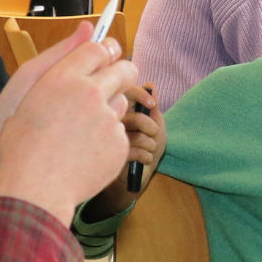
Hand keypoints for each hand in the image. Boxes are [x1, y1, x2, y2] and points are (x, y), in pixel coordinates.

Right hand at [0, 35, 138, 219]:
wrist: (34, 189)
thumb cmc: (21, 143)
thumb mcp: (28, 93)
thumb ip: (61, 58)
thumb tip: (87, 28)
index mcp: (63, 78)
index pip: (98, 48)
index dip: (105, 49)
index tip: (107, 54)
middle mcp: (90, 93)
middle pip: (124, 69)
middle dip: (122, 72)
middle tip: (115, 81)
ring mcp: (108, 120)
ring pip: (123, 103)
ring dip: (111, 110)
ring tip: (83, 130)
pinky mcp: (119, 144)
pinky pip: (120, 134)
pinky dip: (108, 140)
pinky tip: (86, 153)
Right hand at [80, 82, 160, 218]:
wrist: (136, 177)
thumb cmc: (146, 147)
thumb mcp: (155, 124)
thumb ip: (152, 106)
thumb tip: (152, 85)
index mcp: (119, 109)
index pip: (123, 91)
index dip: (139, 94)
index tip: (152, 104)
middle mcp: (109, 121)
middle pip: (128, 113)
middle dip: (148, 123)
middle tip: (154, 132)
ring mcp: (106, 138)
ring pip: (130, 134)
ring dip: (149, 142)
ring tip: (150, 148)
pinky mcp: (109, 157)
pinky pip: (130, 151)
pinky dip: (145, 155)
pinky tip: (146, 159)